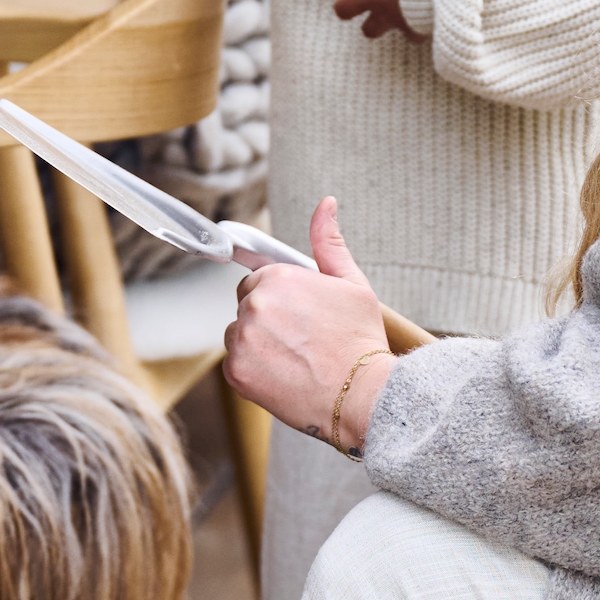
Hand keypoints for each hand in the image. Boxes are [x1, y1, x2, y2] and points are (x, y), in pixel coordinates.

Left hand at [223, 199, 393, 454]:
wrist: (363, 395)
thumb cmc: (360, 341)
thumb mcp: (352, 283)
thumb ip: (328, 242)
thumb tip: (325, 205)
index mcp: (277, 277)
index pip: (258, 281)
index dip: (281, 300)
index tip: (301, 317)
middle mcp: (255, 304)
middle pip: (247, 307)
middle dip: (268, 320)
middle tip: (302, 340)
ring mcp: (243, 339)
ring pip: (239, 335)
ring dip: (258, 345)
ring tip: (295, 358)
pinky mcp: (236, 372)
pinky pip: (235, 364)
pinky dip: (254, 371)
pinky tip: (284, 375)